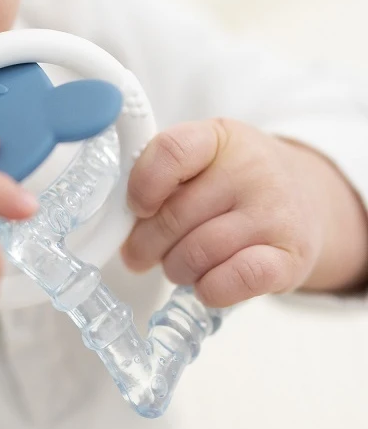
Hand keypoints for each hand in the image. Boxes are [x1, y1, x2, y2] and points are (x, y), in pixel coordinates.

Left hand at [120, 119, 367, 306]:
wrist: (309, 204)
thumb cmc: (235, 188)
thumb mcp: (201, 164)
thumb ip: (159, 181)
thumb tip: (119, 227)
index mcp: (219, 139)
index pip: (171, 151)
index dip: (142, 186)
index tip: (137, 209)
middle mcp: (253, 170)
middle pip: (174, 216)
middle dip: (147, 245)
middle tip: (144, 253)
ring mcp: (275, 213)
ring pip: (196, 254)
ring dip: (176, 269)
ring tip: (181, 264)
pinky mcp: (289, 256)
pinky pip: (234, 280)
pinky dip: (209, 289)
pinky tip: (207, 283)